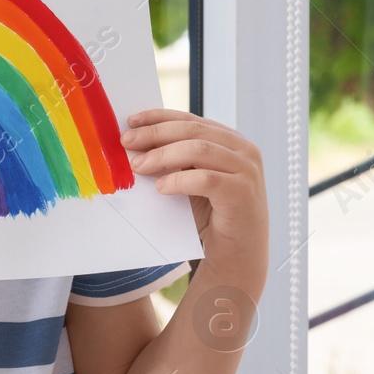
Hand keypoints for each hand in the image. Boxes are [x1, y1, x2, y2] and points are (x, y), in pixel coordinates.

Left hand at [122, 109, 268, 296]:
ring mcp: (247, 171)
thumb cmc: (211, 216)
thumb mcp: (189, 180)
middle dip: (155, 134)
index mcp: (230, 141)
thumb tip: (134, 146)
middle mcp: (244, 150)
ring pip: (199, 149)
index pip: (190, 120)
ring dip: (162, 156)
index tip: (130, 121)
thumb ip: (173, 161)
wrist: (237, 255)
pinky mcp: (244, 193)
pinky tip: (161, 187)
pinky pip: (206, 179)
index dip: (159, 118)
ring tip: (137, 166)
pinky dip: (179, 180)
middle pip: (193, 130)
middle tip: (126, 142)